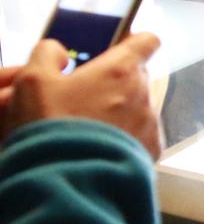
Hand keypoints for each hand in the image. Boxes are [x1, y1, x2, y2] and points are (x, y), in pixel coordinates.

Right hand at [2, 33, 162, 159]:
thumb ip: (46, 55)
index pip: (145, 41)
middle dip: (114, 82)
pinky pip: (141, 136)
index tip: (115, 48)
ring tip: (86, 130)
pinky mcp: (151, 150)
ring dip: (119, 113)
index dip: (131, 42)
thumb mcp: (32, 83)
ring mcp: (150, 123)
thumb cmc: (50, 129)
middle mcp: (143, 92)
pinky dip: (125, 139)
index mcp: (121, 69)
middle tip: (84, 97)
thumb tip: (57, 50)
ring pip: (138, 108)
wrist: (66, 183)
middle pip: (136, 77)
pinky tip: (98, 149)